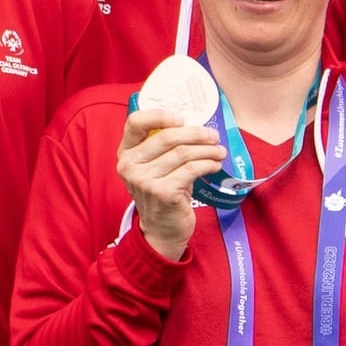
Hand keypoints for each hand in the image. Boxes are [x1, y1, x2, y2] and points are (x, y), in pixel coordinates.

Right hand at [116, 109, 225, 260]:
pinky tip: (215, 165)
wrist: (161, 230)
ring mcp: (144, 180)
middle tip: (213, 136)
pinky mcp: (162, 192)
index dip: (160, 115)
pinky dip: (208, 164)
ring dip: (207, 150)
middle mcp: (129, 165)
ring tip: (219, 151)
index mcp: (125, 153)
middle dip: (196, 133)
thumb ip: (164, 147)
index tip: (182, 119)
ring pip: (183, 153)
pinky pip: (191, 169)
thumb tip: (197, 124)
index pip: (136, 122)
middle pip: (167, 136)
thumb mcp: (156, 167)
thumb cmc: (163, 192)